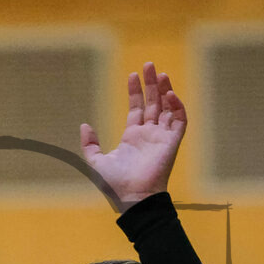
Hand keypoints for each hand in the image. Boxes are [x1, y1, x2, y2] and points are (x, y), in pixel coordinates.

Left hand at [80, 62, 186, 210]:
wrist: (133, 198)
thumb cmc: (115, 185)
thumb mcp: (96, 162)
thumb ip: (90, 144)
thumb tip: (84, 125)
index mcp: (132, 137)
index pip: (137, 109)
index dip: (135, 92)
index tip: (132, 75)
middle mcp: (148, 135)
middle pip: (153, 104)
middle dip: (151, 84)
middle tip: (149, 65)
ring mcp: (161, 138)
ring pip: (167, 109)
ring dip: (165, 91)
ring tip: (161, 74)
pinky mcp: (172, 143)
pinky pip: (179, 121)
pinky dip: (177, 107)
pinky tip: (170, 94)